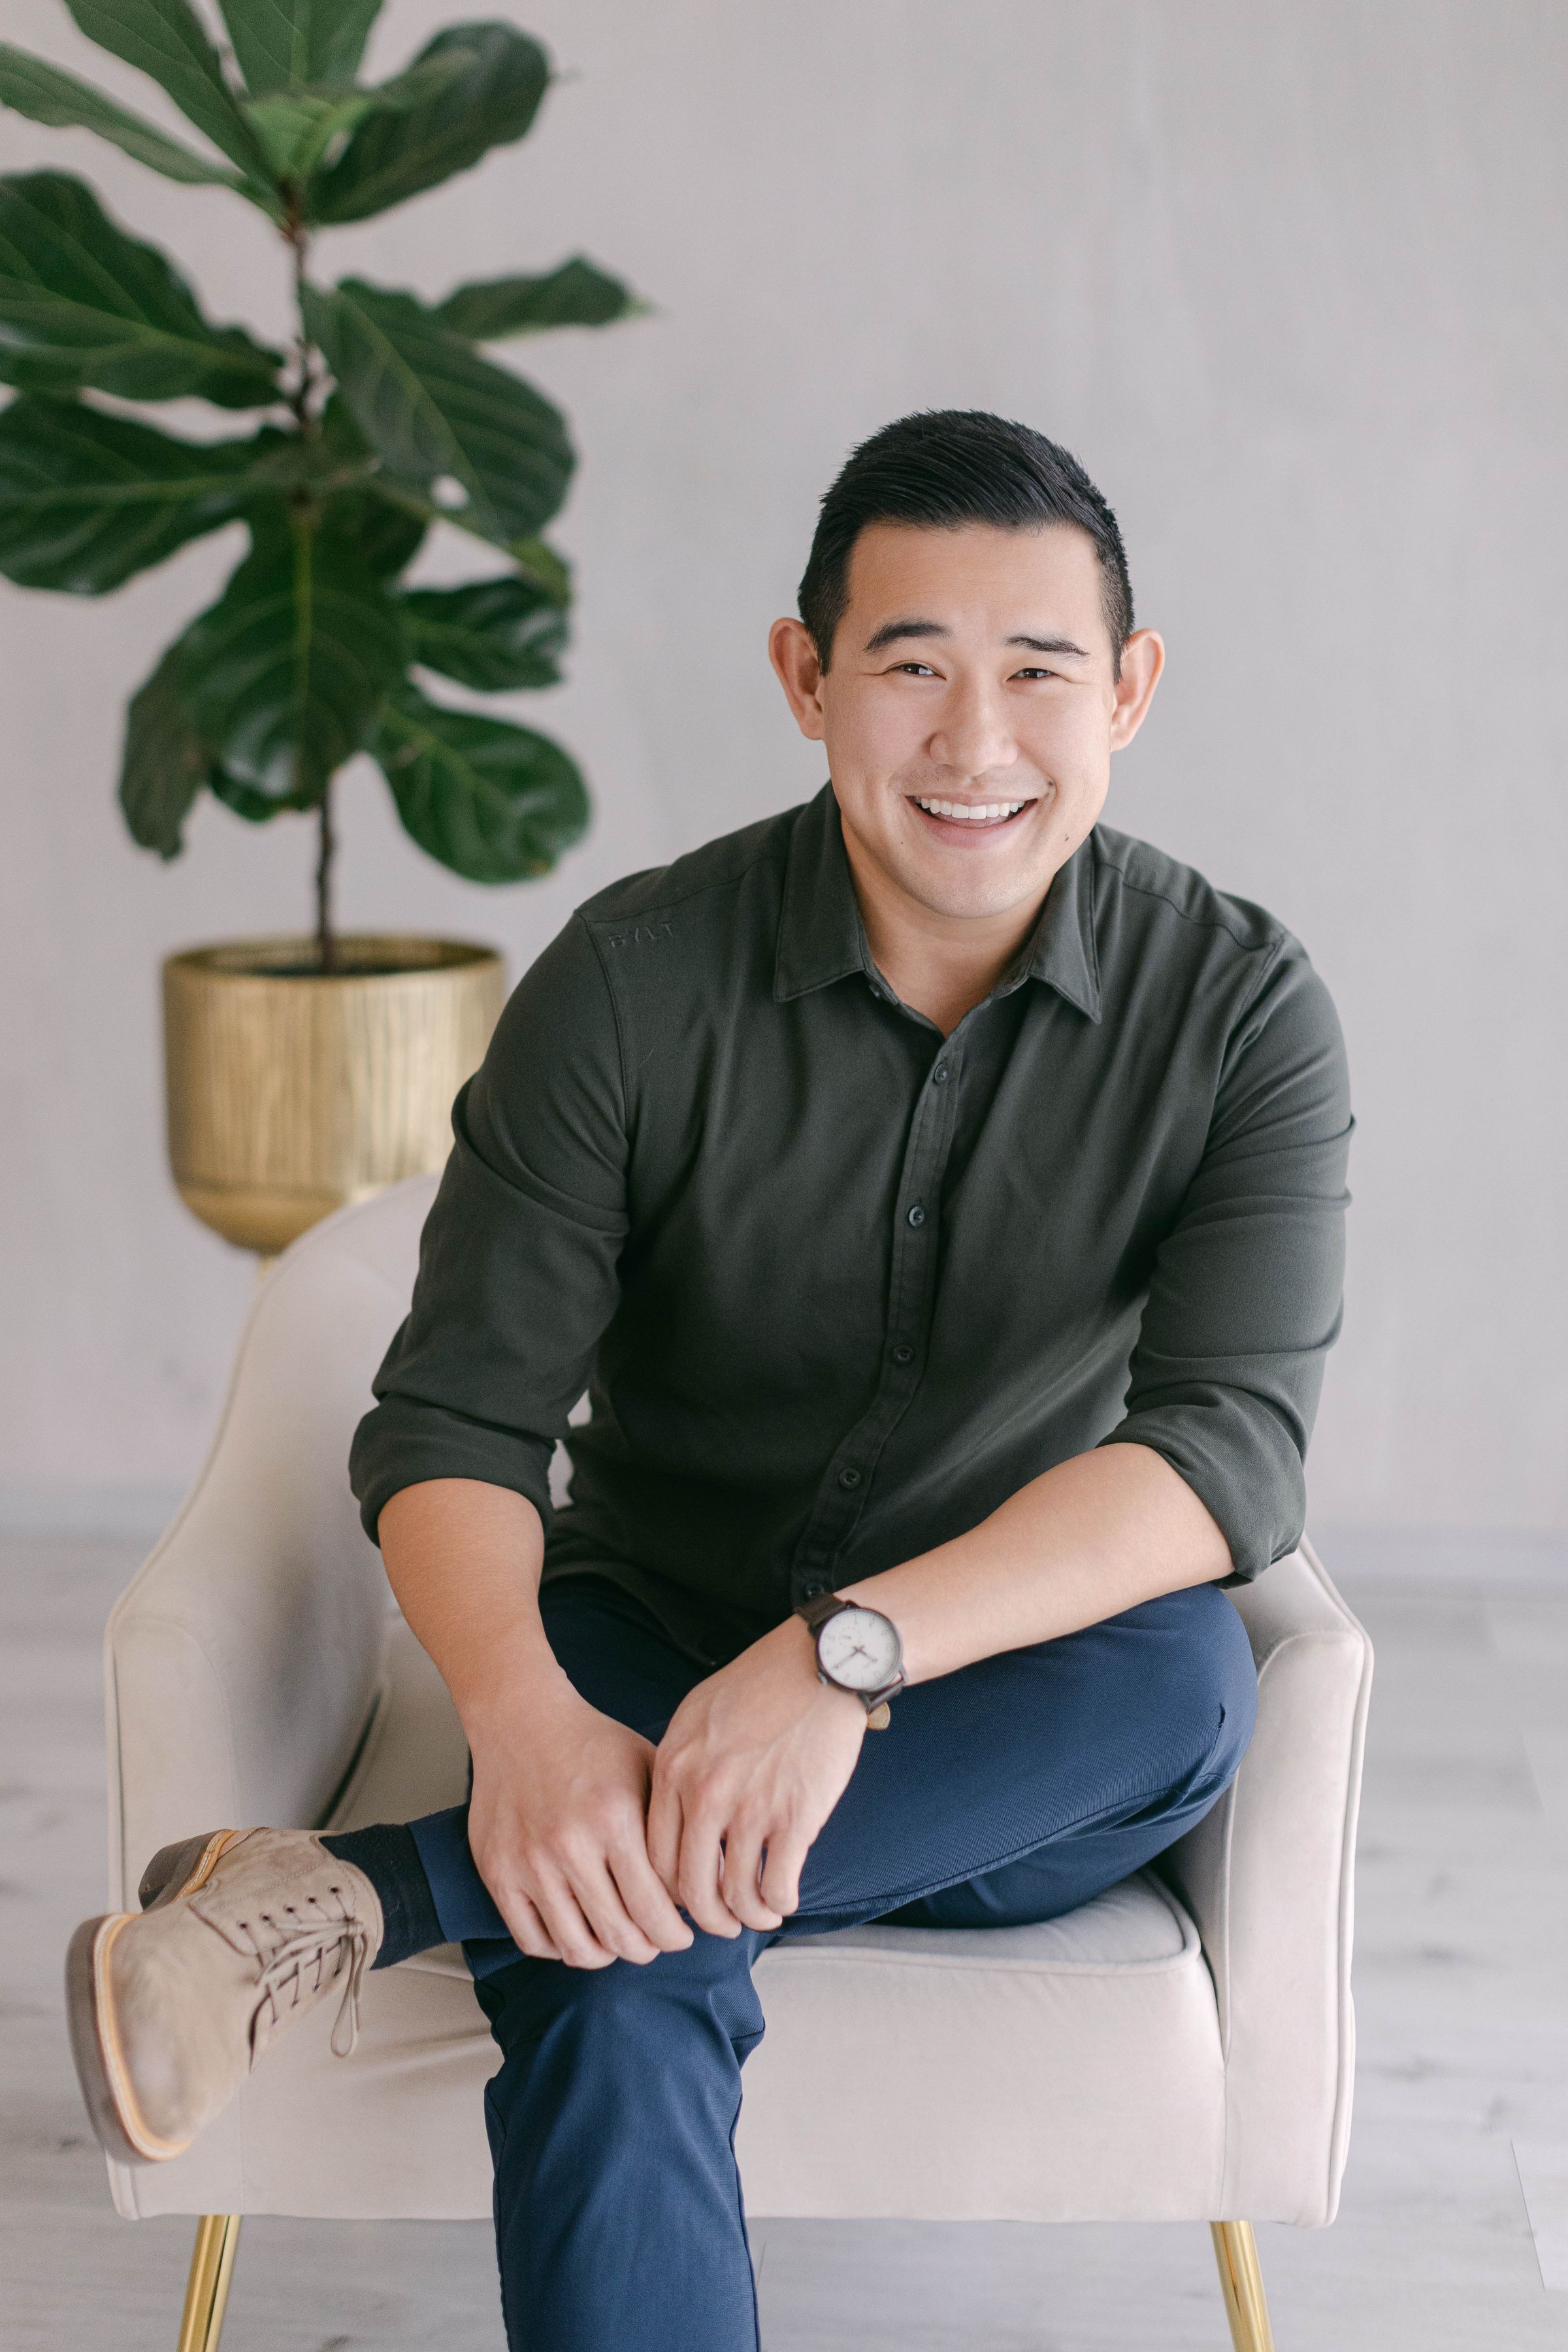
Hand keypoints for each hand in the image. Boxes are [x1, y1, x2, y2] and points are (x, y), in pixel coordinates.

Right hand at [465, 1660, 693, 1969]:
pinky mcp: (497, 1872)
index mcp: (614, 1819)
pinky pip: (532, 1940)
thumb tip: (712, 1881)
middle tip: (656, 1941)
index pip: (655, 1911)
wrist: (522, 1719)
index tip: (684, 1933)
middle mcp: (569, 1845)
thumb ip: (678, 1826)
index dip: (676, 1935)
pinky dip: (561, 1947)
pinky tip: (578, 1930)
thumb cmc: (592, 1744)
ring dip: (606, 1954)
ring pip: (576, 1948)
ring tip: (620, 1938)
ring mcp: (529, 1863)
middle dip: (648, 1949)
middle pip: (620, 1938)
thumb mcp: (649, 1770)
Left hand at [647, 1617, 866, 1935]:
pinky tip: (784, 1901)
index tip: (685, 1897)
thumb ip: (679, 1765)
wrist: (818, 1662)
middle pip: (687, 1887)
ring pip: (733, 1896)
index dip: (668, 1890)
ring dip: (746, 1917)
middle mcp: (703, 1794)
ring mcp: (749, 1808)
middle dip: (704, 1917)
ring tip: (759, 1916)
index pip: (653, 1855)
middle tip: (720, 1923)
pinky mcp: (795, 1817)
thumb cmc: (760, 1683)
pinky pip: (776, 1886)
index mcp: (674, 1769)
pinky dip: (779, 1905)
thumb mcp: (695, 1715)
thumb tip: (673, 1814)